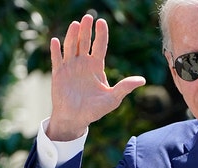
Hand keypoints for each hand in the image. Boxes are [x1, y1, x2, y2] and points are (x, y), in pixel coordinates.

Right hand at [47, 14, 145, 140]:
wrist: (76, 119)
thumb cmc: (95, 110)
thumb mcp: (113, 99)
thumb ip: (125, 87)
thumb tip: (142, 80)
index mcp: (96, 67)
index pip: (100, 46)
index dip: (101, 34)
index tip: (102, 22)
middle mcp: (83, 64)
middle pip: (85, 42)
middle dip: (87, 30)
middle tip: (88, 17)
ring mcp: (70, 67)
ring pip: (71, 47)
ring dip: (72, 36)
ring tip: (76, 24)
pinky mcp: (59, 74)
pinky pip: (56, 59)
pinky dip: (56, 50)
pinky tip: (55, 41)